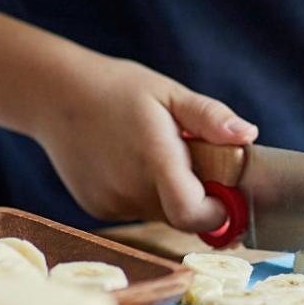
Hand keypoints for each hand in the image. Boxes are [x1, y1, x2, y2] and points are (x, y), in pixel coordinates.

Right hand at [31, 56, 256, 230]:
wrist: (55, 95)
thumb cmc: (118, 88)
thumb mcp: (170, 93)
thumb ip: (209, 118)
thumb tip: (248, 135)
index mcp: (154, 158)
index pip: (193, 214)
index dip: (220, 214)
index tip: (230, 195)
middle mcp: (129, 189)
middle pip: (182, 215)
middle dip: (200, 197)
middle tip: (197, 161)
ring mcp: (109, 203)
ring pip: (160, 213)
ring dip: (172, 193)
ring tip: (157, 152)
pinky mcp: (96, 208)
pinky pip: (137, 210)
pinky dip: (146, 193)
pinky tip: (131, 161)